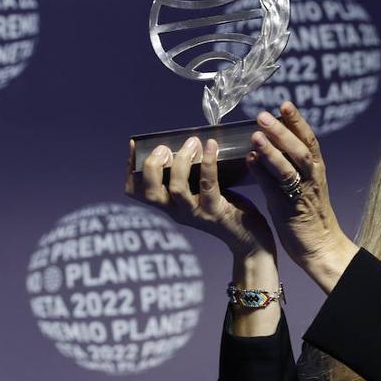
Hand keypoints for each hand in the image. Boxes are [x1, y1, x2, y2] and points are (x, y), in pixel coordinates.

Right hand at [125, 136, 275, 256]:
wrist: (249, 240)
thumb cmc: (226, 208)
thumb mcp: (201, 192)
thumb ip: (191, 174)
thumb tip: (189, 141)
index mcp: (169, 205)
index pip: (137, 192)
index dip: (131, 169)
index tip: (135, 146)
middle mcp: (177, 212)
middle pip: (151, 193)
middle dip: (152, 166)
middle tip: (164, 148)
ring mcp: (196, 214)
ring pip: (177, 189)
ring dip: (182, 161)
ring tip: (192, 143)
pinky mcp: (216, 212)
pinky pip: (208, 186)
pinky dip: (208, 163)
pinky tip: (211, 146)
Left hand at [247, 102, 354, 272]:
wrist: (320, 246)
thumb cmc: (308, 213)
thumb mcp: (303, 184)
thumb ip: (289, 164)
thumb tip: (266, 144)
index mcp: (317, 170)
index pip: (309, 140)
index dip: (297, 122)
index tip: (285, 104)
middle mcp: (312, 179)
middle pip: (300, 150)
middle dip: (282, 131)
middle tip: (262, 116)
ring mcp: (302, 195)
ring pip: (289, 169)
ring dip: (271, 151)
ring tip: (255, 136)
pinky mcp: (289, 211)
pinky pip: (275, 189)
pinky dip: (262, 174)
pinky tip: (250, 161)